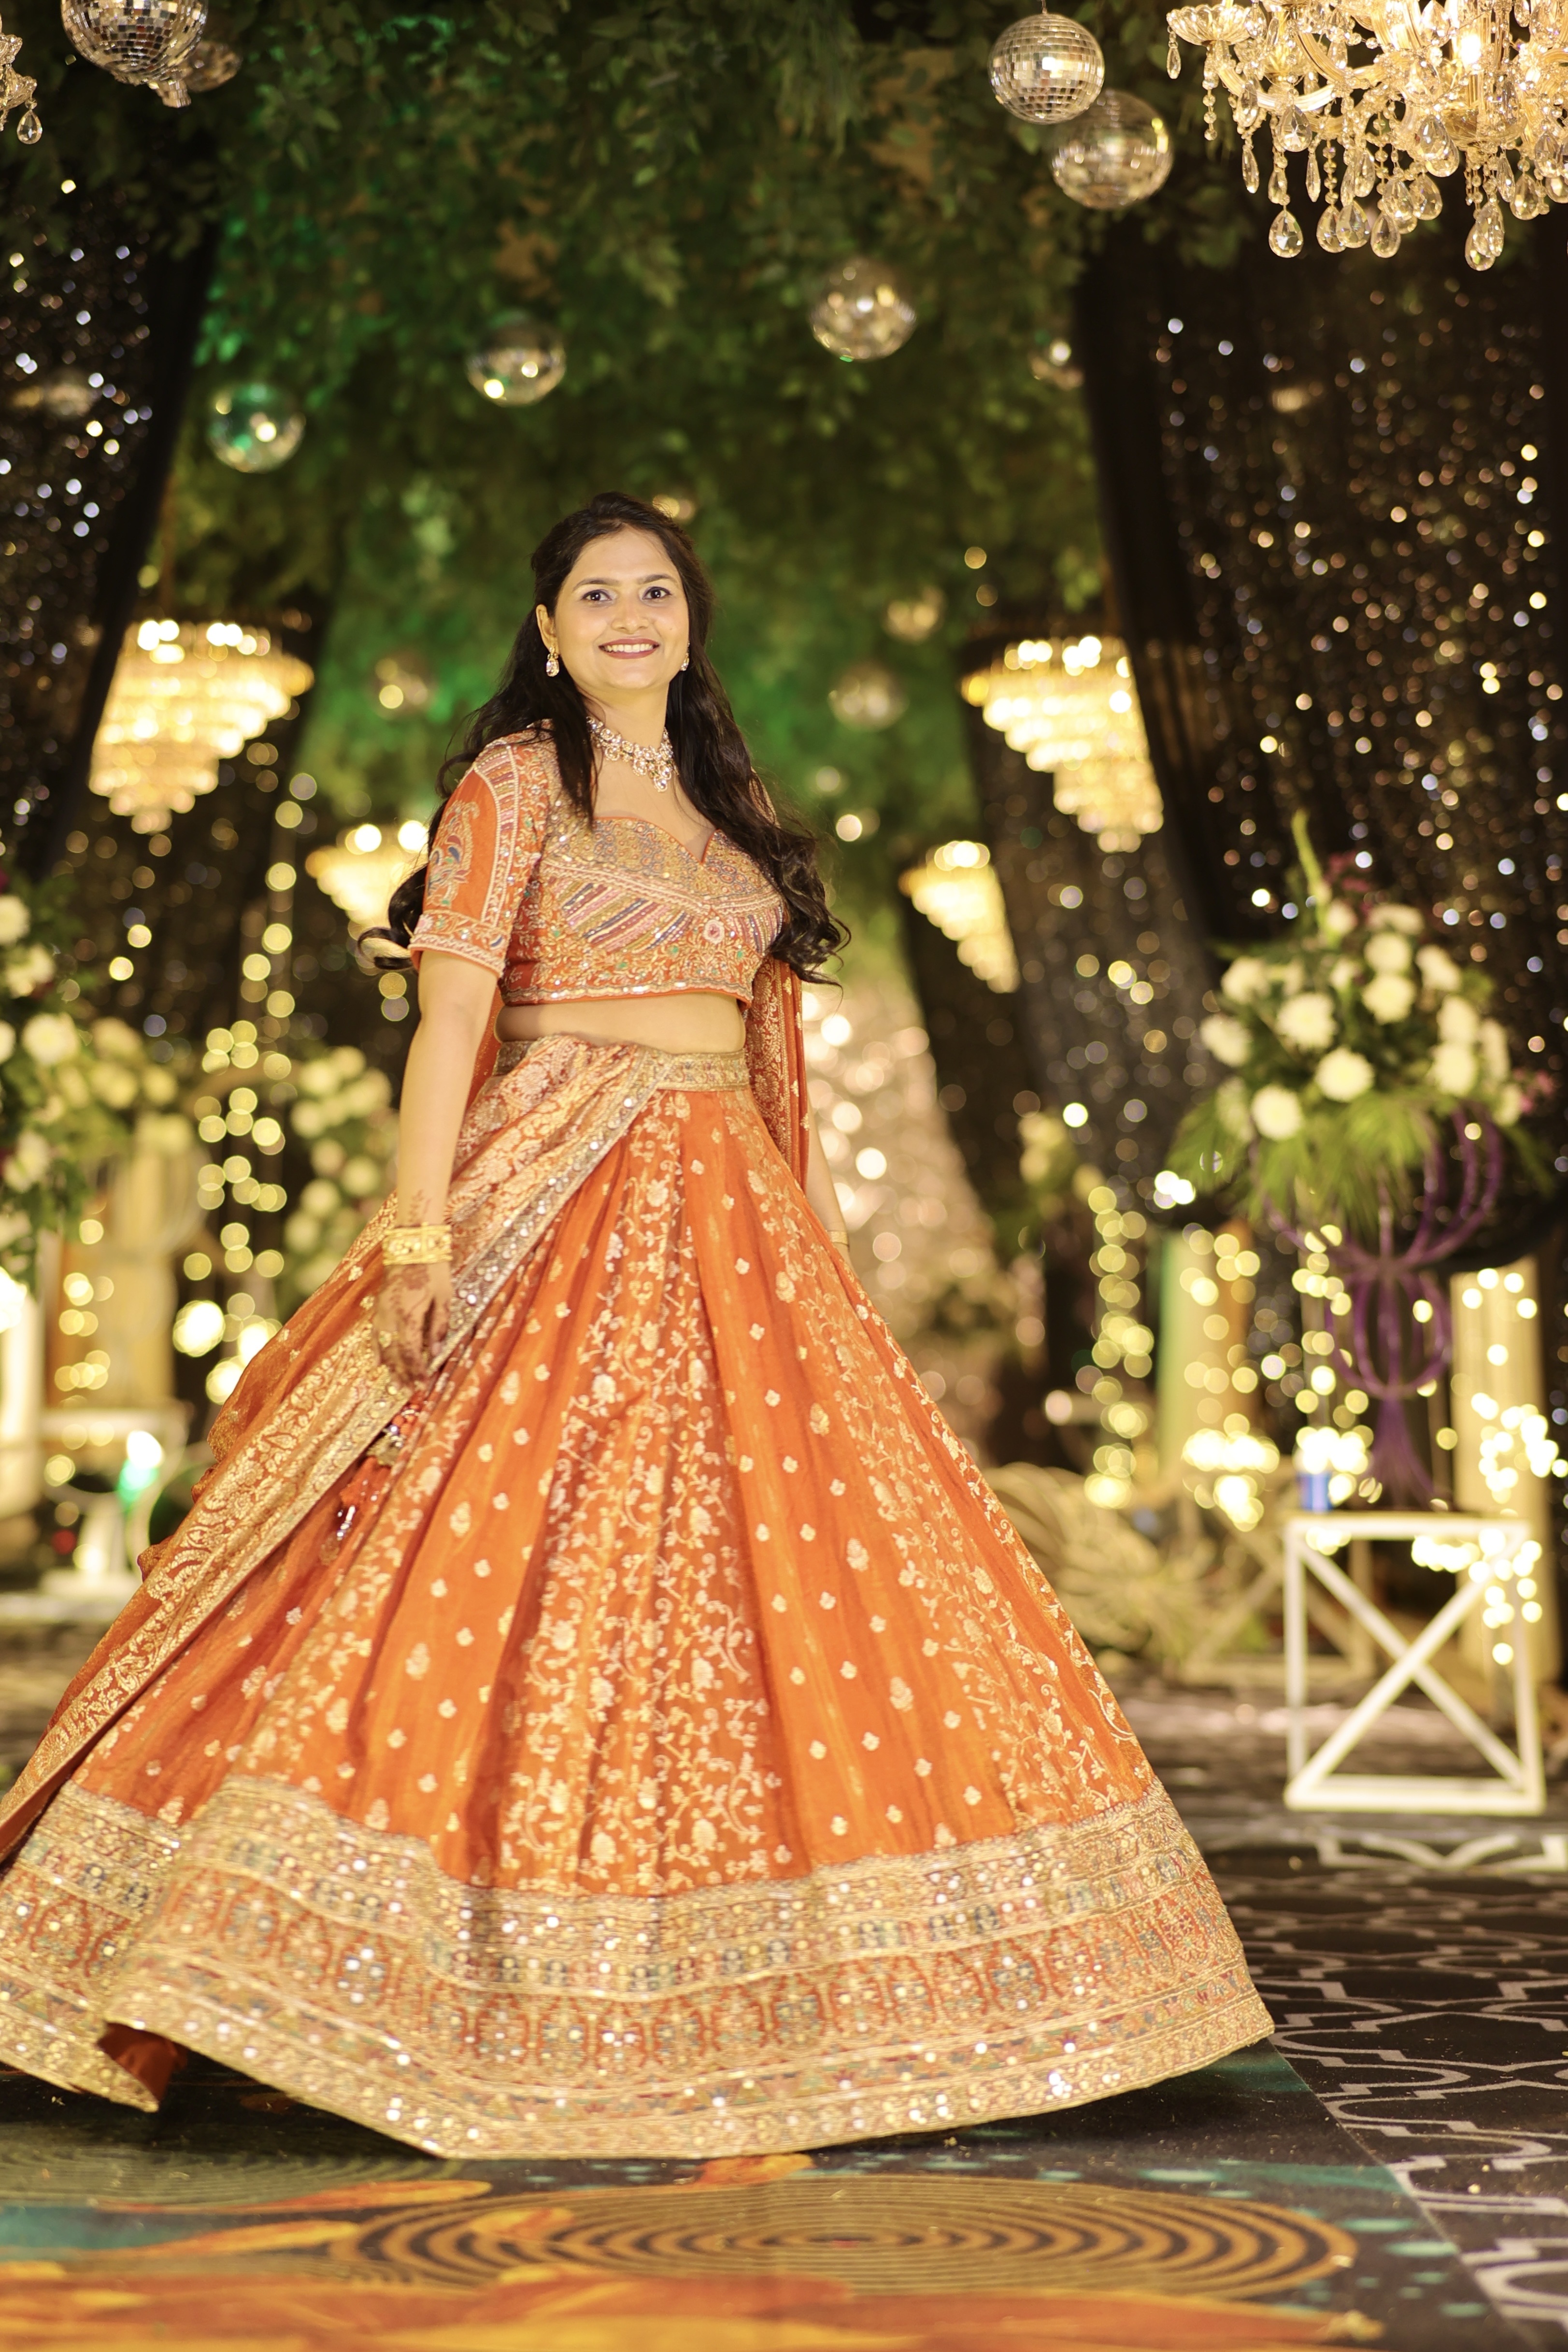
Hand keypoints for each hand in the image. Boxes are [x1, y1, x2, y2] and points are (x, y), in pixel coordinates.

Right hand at [373, 1263, 451, 1386]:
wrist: (412, 1243)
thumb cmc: (434, 1268)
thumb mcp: (444, 1297)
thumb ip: (439, 1325)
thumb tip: (438, 1351)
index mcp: (409, 1314)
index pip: (411, 1351)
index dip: (416, 1370)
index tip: (422, 1383)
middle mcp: (391, 1315)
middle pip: (394, 1352)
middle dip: (402, 1373)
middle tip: (408, 1390)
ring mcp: (381, 1310)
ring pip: (382, 1345)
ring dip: (389, 1366)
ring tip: (395, 1383)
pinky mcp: (378, 1305)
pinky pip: (374, 1333)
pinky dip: (376, 1349)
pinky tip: (378, 1362)